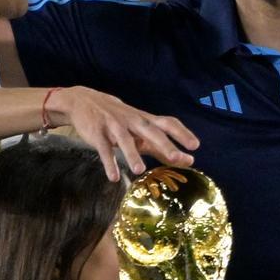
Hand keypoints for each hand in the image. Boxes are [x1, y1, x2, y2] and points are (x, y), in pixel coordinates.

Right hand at [48, 87, 198, 180]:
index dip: (182, 133)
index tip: (195, 145)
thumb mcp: (140, 129)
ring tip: (140, 170)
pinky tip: (113, 177)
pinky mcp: (97, 134)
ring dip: (132, 154)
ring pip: (125, 140)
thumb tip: (188, 161)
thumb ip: (161, 146)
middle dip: (164, 144)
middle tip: (176, 157)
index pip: (168, 123)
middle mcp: (132, 121)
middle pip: (150, 131)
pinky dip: (108, 163)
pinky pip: (103, 149)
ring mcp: (114, 126)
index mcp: (145, 119)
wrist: (84, 101)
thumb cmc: (120, 120)